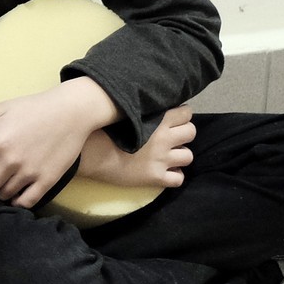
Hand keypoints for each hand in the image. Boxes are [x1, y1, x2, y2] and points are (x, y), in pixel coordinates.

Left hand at [0, 79, 115, 208]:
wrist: (72, 112)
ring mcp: (29, 173)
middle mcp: (10, 160)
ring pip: (2, 195)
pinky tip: (15, 193)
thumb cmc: (34, 108)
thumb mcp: (2, 109)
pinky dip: (16, 200)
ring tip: (0, 182)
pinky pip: (24, 202)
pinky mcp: (46, 181)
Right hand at [79, 107, 194, 188]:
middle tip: (171, 137)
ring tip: (168, 155)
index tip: (173, 119)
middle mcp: (164, 138)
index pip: (186, 114)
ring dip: (179, 155)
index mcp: (158, 120)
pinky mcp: (155, 177)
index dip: (181, 116)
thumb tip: (155, 104)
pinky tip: (164, 172)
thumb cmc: (104, 128)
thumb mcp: (126, 112)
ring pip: (188, 156)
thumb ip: (144, 109)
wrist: (92, 153)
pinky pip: (178, 179)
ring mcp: (161, 159)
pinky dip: (174, 175)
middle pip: (191, 133)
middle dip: (183, 134)